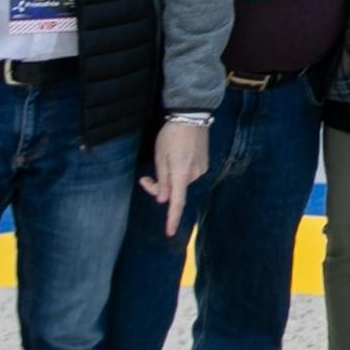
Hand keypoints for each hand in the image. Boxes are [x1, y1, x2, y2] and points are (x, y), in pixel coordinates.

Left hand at [140, 120, 209, 236]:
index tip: (170, 232)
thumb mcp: (160, 156)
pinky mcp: (204, 164)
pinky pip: (188, 175)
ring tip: (163, 161)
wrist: (192, 117)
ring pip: (181, 183)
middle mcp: (194, 175)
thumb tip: (164, 200)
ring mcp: (201, 169)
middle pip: (175, 191)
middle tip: (144, 178)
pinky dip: (179, 173)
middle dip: (160, 188)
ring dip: (170, 179)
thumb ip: (162, 180)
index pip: (177, 201)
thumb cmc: (171, 135)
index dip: (172, 218)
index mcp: (181, 173)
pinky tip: (176, 157)